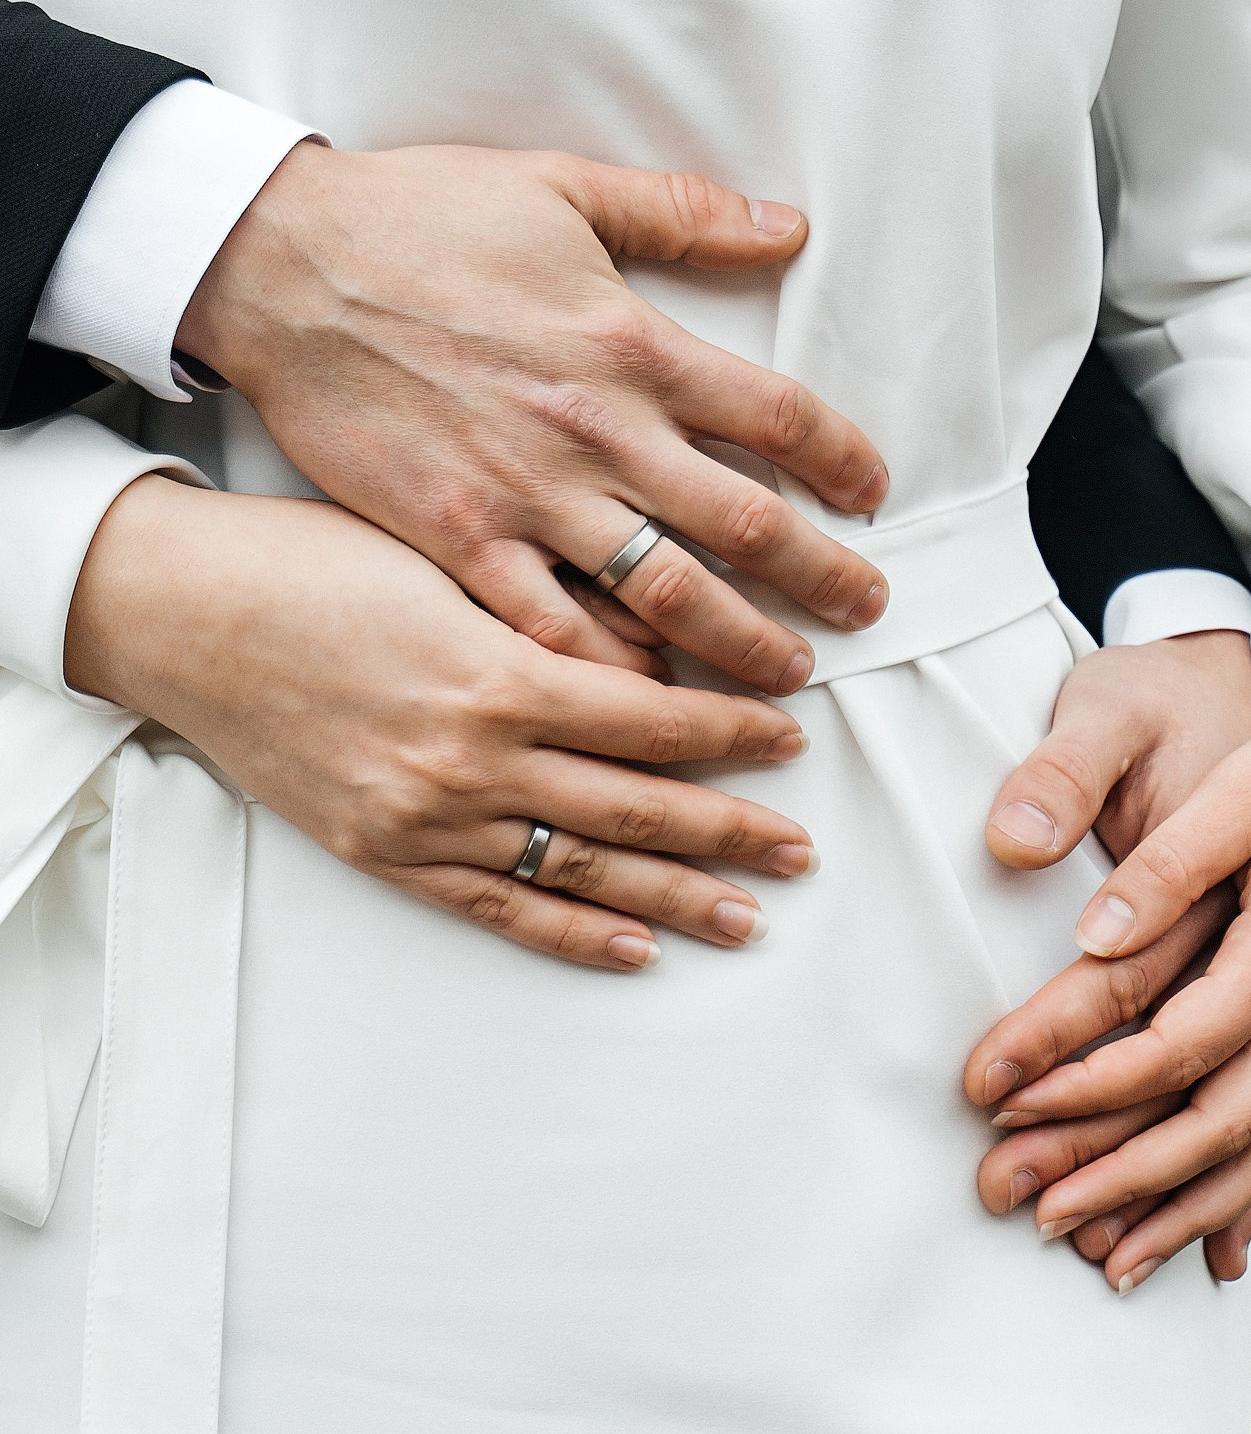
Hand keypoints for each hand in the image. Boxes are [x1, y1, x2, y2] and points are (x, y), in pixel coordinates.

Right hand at [66, 475, 818, 969]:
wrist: (188, 615)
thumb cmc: (315, 562)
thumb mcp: (446, 560)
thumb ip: (547, 615)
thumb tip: (649, 654)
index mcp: (500, 673)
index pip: (652, 717)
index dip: (730, 729)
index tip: (790, 734)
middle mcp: (474, 760)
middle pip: (636, 806)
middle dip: (730, 829)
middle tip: (802, 847)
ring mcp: (428, 818)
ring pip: (581, 869)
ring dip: (674, 897)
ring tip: (748, 916)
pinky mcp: (385, 854)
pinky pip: (497, 905)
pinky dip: (570, 931)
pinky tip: (632, 948)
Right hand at [178, 143, 888, 692]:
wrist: (287, 265)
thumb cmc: (424, 216)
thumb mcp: (564, 185)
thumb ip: (684, 213)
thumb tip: (788, 228)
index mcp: (634, 343)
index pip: (779, 415)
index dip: (842, 459)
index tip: (870, 492)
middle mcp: (597, 430)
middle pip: (745, 523)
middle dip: (821, 578)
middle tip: (865, 609)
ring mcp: (527, 495)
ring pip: (664, 593)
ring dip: (738, 643)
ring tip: (786, 678)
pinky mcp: (456, 538)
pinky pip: (548, 625)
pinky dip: (605, 669)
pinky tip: (646, 699)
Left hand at [968, 700, 1250, 1291]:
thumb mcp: (1242, 788)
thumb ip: (1166, 864)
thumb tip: (1090, 939)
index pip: (1174, 1041)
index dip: (1084, 1081)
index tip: (1002, 1100)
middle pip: (1214, 1120)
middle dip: (1115, 1174)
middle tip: (1023, 1204)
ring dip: (1177, 1209)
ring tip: (1097, 1257)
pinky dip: (1243, 1199)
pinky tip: (1202, 1248)